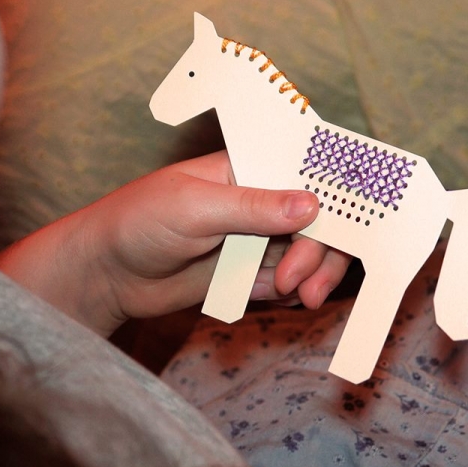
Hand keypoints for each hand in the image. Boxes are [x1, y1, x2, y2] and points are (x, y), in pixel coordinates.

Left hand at [0, 151, 350, 336]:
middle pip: (320, 221)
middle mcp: (264, 201)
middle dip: (320, 251)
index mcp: (253, 169)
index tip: (358, 223)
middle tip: (301, 280)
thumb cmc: (140, 220)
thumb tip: (311, 205)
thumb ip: (253, 207)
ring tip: (299, 297)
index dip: (337, 195)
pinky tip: (279, 297)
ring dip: (314, 276)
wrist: (108, 276)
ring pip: (310, 254)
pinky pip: (288, 282)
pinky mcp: (252, 271)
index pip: (308, 174)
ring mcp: (260, 237)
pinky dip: (292, 291)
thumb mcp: (195, 207)